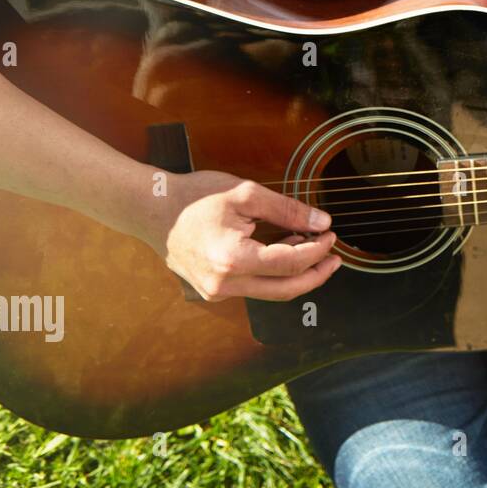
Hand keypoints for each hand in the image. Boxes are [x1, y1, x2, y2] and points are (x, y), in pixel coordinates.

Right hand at [140, 170, 341, 301]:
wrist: (151, 209)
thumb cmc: (195, 197)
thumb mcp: (246, 194)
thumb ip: (287, 211)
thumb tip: (322, 223)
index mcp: (233, 260)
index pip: (290, 263)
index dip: (317, 250)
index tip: (331, 234)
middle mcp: (224, 284)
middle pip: (286, 289)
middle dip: (316, 274)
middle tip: (335, 256)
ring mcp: (217, 292)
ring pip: (271, 292)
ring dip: (297, 273)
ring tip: (314, 248)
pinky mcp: (214, 291)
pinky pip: (254, 287)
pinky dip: (275, 273)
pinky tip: (285, 249)